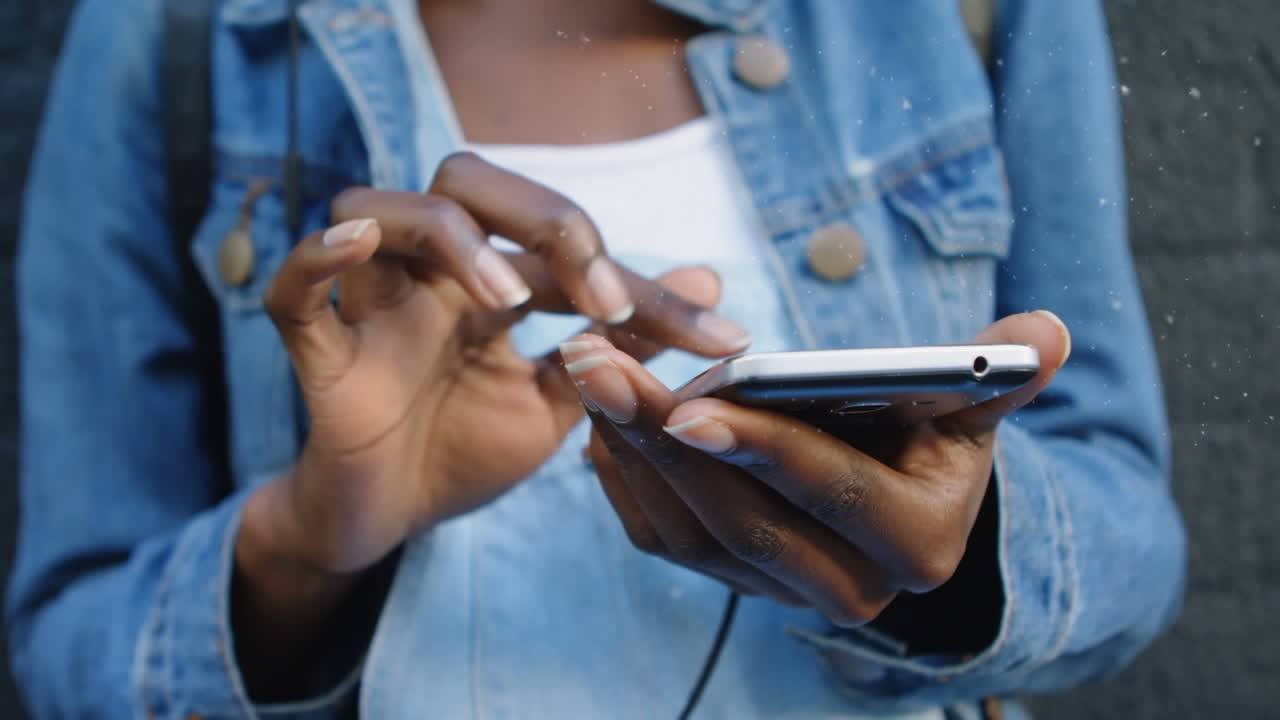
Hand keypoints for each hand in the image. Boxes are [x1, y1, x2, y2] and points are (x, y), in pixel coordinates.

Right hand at [240, 153, 750, 578]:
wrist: (387, 523)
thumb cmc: (463, 451)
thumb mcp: (561, 402)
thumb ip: (621, 347)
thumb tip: (709, 284)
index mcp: (488, 283)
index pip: (564, 250)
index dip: (645, 287)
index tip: (718, 337)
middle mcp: (430, 276)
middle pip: (467, 183)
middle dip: (546, 220)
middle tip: (607, 299)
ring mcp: (371, 307)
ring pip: (379, 207)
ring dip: (451, 239)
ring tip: (508, 300)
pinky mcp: (320, 355)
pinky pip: (292, 291)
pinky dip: (318, 258)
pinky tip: (359, 244)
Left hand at [566, 312, 1070, 625]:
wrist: (902, 504)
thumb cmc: (935, 437)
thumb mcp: (971, 405)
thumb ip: (999, 372)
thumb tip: (1046, 331)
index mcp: (915, 544)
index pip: (831, 492)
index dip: (763, 451)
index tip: (690, 407)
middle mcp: (847, 588)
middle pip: (741, 517)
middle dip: (661, 439)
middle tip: (601, 363)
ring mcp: (780, 593)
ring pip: (688, 532)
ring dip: (628, 450)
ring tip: (588, 370)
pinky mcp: (732, 582)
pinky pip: (662, 539)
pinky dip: (623, 480)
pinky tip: (599, 418)